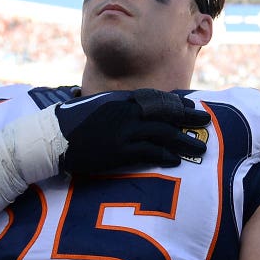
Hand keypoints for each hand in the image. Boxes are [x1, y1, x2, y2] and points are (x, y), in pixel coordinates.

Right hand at [55, 89, 210, 173]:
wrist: (52, 137)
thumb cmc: (72, 121)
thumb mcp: (97, 105)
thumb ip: (118, 106)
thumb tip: (135, 109)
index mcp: (120, 99)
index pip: (156, 99)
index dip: (177, 104)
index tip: (192, 107)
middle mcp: (126, 113)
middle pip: (166, 115)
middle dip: (188, 119)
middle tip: (207, 122)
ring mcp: (123, 132)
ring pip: (162, 134)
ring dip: (184, 140)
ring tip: (199, 147)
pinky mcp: (119, 152)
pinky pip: (149, 153)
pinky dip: (165, 156)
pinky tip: (175, 160)